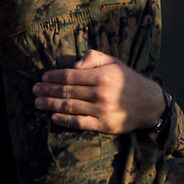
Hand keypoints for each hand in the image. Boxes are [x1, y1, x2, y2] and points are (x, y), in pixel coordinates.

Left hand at [34, 48, 164, 133]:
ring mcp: (101, 111)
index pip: (70, 76)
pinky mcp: (104, 125)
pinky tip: (53, 117)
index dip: (53, 77)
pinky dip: (64, 121)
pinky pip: (79, 123)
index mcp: (102, 76)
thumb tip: (73, 66)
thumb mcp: (113, 62)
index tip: (43, 77)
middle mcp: (100, 93)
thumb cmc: (128, 81)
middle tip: (34, 90)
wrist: (149, 103)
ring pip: (69, 107)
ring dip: (50, 105)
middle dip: (47, 90)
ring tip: (38, 102)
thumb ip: (92, 58)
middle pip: (66, 92)